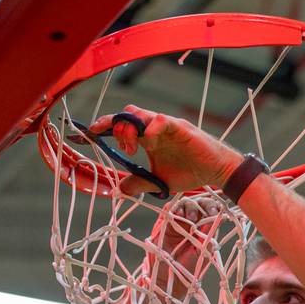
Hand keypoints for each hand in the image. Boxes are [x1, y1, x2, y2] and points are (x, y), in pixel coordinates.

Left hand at [89, 105, 243, 195]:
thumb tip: (119, 189)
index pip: (121, 125)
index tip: (89, 133)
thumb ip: (139, 183)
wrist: (215, 172)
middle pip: (127, 115)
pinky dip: (152, 128)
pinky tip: (149, 141)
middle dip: (115, 127)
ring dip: (130, 128)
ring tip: (131, 147)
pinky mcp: (180, 128)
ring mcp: (166, 126)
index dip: (104, 126)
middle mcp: (154, 128)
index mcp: (147, 138)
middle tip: (119, 147)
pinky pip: (161, 121)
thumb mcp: (158, 181)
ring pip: (141, 114)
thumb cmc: (189, 171)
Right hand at [143, 196, 222, 298]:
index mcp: (201, 228)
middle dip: (204, 204)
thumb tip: (220, 217)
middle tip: (208, 212)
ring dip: (190, 206)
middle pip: (198, 203)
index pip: (208, 210)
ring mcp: (176, 222)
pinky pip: (168, 209)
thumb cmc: (188, 268)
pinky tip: (180, 213)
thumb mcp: (204, 250)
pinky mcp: (163, 224)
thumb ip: (210, 233)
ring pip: (184, 202)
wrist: (170, 279)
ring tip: (192, 219)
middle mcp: (189, 223)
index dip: (213, 207)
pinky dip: (175, 207)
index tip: (217, 212)